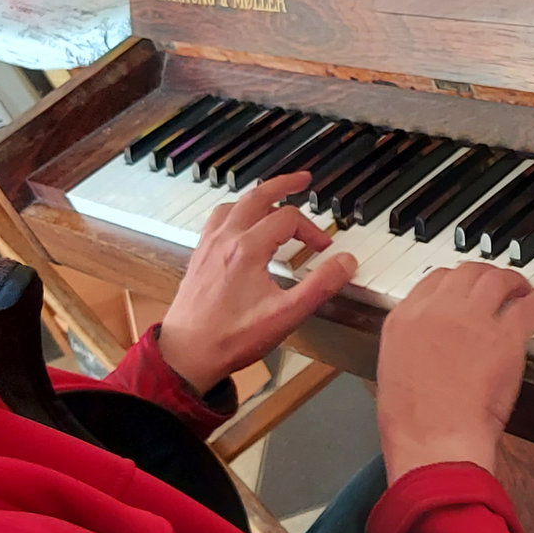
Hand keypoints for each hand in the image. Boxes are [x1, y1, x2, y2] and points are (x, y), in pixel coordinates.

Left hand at [158, 172, 356, 394]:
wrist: (188, 352)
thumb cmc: (232, 337)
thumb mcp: (286, 315)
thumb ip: (320, 286)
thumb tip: (345, 262)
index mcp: (247, 248)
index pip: (288, 219)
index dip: (312, 231)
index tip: (324, 248)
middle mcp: (225, 239)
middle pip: (258, 196)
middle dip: (283, 185)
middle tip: (301, 179)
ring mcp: (208, 245)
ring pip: (234, 204)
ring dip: (257, 197)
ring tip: (273, 197)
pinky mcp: (199, 256)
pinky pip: (217, 219)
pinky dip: (235, 211)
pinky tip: (240, 222)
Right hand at [376, 261, 533, 480]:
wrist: (433, 438)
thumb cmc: (411, 421)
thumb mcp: (393, 370)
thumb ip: (409, 344)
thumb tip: (424, 343)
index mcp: (404, 318)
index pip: (433, 280)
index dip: (454, 280)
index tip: (464, 287)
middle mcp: (437, 309)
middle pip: (466, 272)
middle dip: (483, 273)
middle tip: (495, 281)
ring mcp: (472, 319)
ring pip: (496, 279)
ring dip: (512, 280)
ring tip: (521, 287)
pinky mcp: (506, 337)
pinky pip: (531, 305)